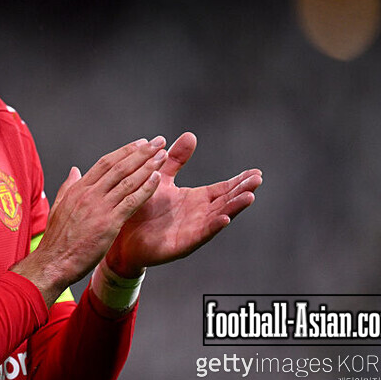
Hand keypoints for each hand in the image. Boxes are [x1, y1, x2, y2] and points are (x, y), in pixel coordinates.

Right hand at [11, 137, 167, 305]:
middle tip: (158, 142)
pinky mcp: (108, 224)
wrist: (53, 262)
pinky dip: (146, 188)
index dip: (125, 151)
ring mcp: (99, 207)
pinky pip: (131, 201)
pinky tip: (158, 179)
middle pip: (119, 166)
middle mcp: (89, 193)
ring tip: (163, 155)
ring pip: (127, 180)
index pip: (105, 162)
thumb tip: (75, 169)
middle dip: (141, 152)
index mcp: (78, 188)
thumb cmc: (57, 239)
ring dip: (147, 166)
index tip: (140, 143)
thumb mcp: (59, 206)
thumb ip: (69, 186)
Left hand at [100, 132, 261, 278]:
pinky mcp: (182, 244)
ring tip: (249, 197)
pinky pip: (200, 234)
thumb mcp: (161, 178)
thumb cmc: (143, 208)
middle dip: (242, 190)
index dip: (239, 181)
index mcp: (195, 199)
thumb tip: (190, 136)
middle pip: (226, 201)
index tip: (256, 172)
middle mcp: (198, 214)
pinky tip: (223, 219)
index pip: (223, 188)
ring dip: (233, 208)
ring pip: (218, 217)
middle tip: (258, 179)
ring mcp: (192, 230)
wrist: (122, 235)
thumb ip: (176, 160)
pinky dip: (212, 227)